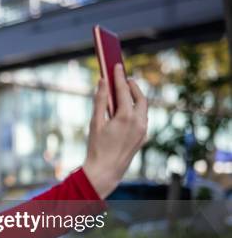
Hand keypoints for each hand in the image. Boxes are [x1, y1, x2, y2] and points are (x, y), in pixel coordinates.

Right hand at [83, 63, 148, 198]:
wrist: (105, 171)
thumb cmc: (97, 147)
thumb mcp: (95, 122)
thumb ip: (100, 100)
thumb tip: (103, 82)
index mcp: (125, 117)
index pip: (124, 90)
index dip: (119, 77)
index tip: (116, 66)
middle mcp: (138, 122)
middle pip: (140, 97)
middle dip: (132, 86)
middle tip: (124, 78)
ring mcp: (143, 130)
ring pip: (143, 108)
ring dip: (136, 98)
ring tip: (125, 92)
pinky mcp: (143, 137)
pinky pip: (143, 118)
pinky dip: (137, 110)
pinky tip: (127, 110)